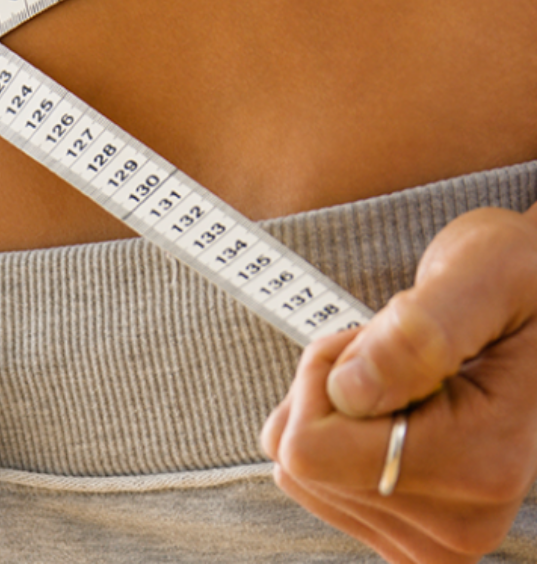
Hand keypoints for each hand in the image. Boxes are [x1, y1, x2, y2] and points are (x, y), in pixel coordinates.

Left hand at [261, 206, 536, 562]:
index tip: (381, 339)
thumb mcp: (483, 276)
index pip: (310, 449)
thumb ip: (418, 331)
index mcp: (480, 465)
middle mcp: (461, 523)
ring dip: (331, 411)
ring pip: (301, 473)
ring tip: (401, 380)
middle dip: (328, 390)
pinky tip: (391, 412)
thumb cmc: (514, 279)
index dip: (325, 374)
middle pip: (300, 463)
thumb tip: (349, 392)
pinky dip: (333, 435)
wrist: (535, 309)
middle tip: (393, 356)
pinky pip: (312, 483)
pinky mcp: (406, 533)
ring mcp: (434, 539)